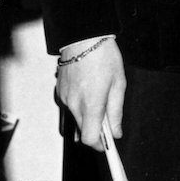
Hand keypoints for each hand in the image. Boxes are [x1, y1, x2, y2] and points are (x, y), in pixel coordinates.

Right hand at [56, 37, 124, 151]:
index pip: (90, 138)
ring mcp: (64, 98)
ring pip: (77, 118)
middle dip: (96, 128)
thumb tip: (116, 131)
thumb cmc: (102, 55)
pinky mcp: (60, 91)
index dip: (99, 145)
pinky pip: (71, 106)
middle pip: (83, 130)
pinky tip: (89, 89)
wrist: (83, 35)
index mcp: (90, 103)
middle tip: (109, 116)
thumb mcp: (119, 83)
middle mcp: (74, 103)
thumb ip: (116, 111)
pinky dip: (80, 105)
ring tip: (99, 95)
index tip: (108, 144)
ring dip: (88, 115)